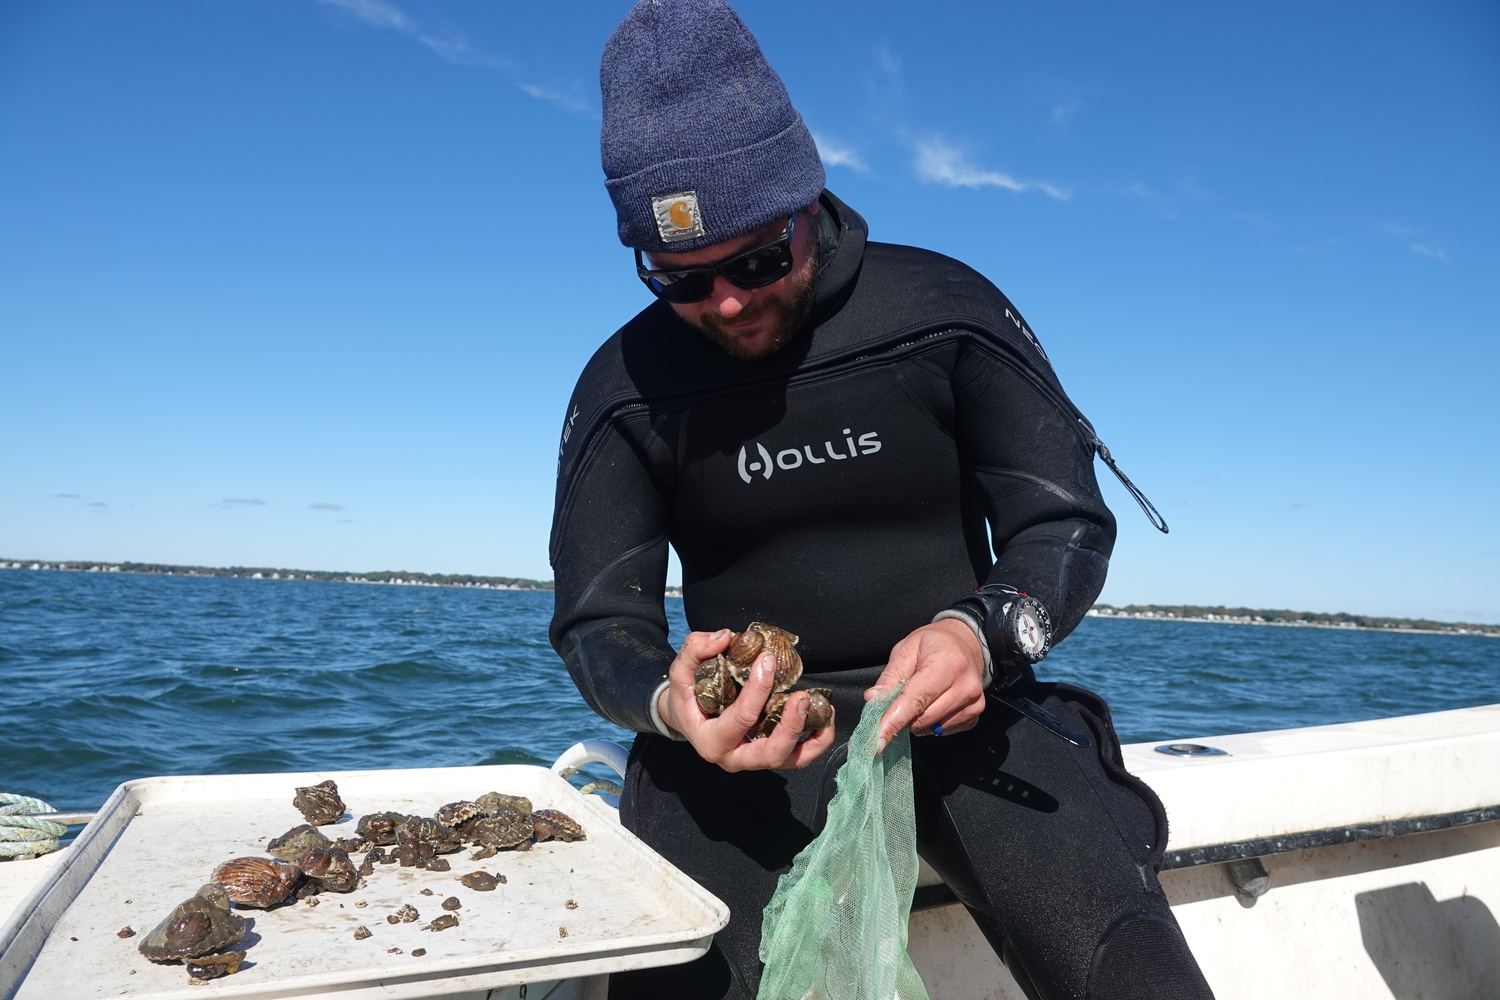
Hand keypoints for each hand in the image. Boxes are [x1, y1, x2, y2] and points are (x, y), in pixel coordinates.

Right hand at [657, 630, 835, 771]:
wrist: (687, 717)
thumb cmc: (686, 694)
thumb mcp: (681, 670)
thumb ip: (696, 649)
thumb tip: (725, 637)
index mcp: (710, 741)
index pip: (740, 719)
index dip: (757, 689)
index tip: (767, 659)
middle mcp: (733, 758)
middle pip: (770, 753)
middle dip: (790, 726)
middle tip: (801, 695)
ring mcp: (754, 761)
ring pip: (790, 760)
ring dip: (811, 737)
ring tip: (821, 706)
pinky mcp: (770, 757)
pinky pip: (799, 757)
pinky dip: (817, 740)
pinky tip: (825, 714)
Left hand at [863, 618, 985, 753]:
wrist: (966, 644)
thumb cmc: (934, 645)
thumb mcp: (906, 650)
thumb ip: (889, 677)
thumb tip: (872, 700)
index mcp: (947, 663)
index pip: (916, 699)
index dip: (894, 720)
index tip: (878, 741)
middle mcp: (965, 685)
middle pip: (923, 718)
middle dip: (903, 716)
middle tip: (899, 699)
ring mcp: (974, 703)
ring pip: (932, 728)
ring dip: (917, 719)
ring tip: (921, 696)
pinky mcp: (975, 715)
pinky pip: (943, 731)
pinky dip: (931, 722)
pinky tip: (934, 703)